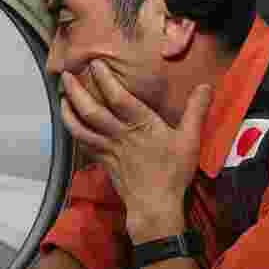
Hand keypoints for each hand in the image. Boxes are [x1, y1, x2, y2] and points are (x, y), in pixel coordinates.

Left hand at [59, 59, 211, 223]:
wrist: (154, 206)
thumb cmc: (172, 172)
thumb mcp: (189, 140)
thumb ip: (196, 111)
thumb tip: (206, 86)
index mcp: (140, 125)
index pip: (117, 97)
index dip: (104, 78)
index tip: (94, 62)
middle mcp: (119, 134)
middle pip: (91, 110)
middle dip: (76, 91)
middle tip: (66, 75)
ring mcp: (108, 149)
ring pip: (81, 127)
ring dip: (69, 111)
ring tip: (62, 97)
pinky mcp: (103, 162)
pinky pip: (84, 144)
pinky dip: (75, 132)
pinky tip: (72, 125)